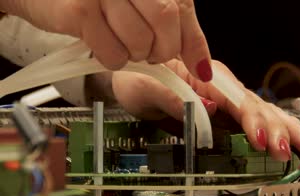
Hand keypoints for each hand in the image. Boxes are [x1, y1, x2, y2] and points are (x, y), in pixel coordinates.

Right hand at [1, 0, 211, 80]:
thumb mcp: (140, 5)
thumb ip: (176, 28)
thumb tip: (202, 67)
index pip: (183, 7)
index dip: (194, 44)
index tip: (201, 69)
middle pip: (166, 21)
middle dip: (162, 49)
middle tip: (150, 52)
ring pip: (140, 41)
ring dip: (135, 54)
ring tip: (121, 42)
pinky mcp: (82, 10)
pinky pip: (113, 53)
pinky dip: (113, 58)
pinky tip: (102, 43)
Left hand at [109, 60, 299, 160]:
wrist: (134, 81)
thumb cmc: (139, 81)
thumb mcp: (148, 90)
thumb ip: (175, 99)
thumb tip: (209, 109)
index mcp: (206, 77)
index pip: (236, 99)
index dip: (251, 121)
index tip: (259, 141)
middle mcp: (223, 86)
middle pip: (256, 106)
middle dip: (275, 129)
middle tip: (287, 151)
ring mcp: (229, 99)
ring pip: (264, 112)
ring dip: (285, 130)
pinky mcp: (229, 111)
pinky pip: (258, 119)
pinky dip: (277, 130)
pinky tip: (292, 139)